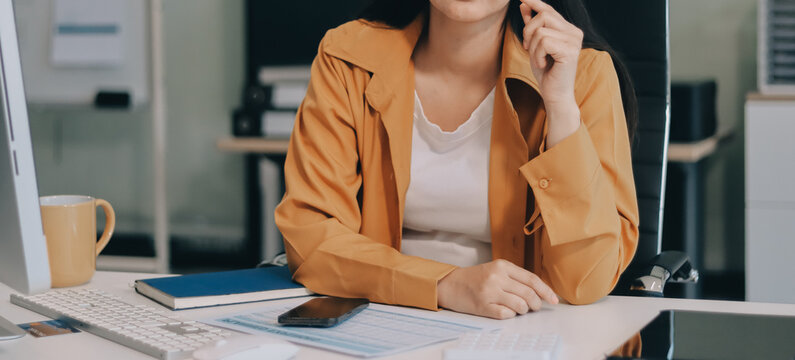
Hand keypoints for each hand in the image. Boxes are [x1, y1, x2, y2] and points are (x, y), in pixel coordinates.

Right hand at [437, 259, 558, 319]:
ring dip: (523, 311)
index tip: (554, 300)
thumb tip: (540, 292)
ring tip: (518, 308)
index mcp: (502, 265)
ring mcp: (489, 292)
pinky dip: (510, 315)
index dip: (546, 291)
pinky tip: (505, 310)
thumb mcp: (496, 270)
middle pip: (529, 294)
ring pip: (520, 306)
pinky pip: (506, 315)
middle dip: (536, 304)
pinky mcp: (483, 306)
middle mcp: (496, 277)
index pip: (532, 279)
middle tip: (535, 307)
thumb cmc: (476, 278)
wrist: (450, 284)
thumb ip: (515, 277)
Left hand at [519, 0, 581, 146]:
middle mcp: (575, 32)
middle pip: (544, 16)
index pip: (549, 10)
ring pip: (541, 31)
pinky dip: (537, 55)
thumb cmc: (546, 73)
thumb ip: (532, 26)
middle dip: (528, 32)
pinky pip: (543, 43)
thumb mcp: (535, 46)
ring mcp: (574, 41)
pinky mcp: (570, 51)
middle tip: (528, 48)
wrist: (555, 95)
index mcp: (568, 30)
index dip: (535, 3)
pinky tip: (544, 65)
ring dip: (533, 48)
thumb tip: (524, 4)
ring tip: (539, 60)